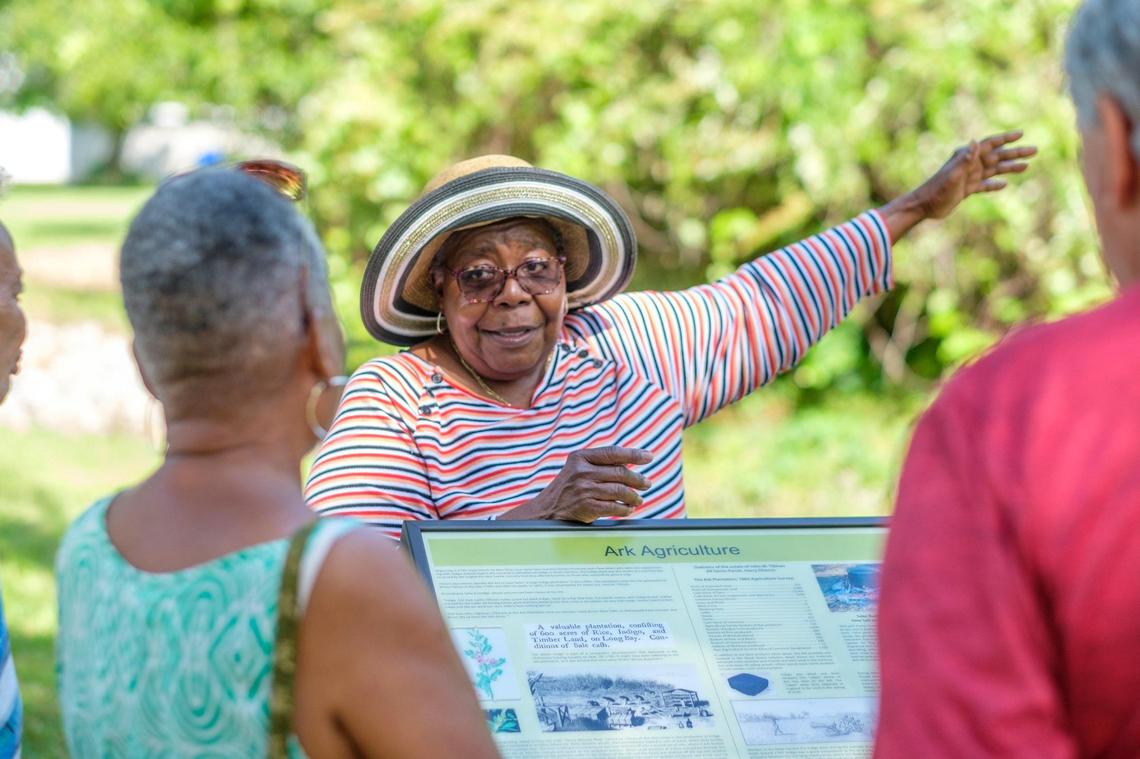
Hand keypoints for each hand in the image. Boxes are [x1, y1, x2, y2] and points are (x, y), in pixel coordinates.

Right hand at [501, 446, 653, 522]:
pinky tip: (628, 510)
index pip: (613, 452)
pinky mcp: (585, 506)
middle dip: (638, 479)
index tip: (649, 457)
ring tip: (638, 500)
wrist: (545, 510)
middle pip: (619, 472)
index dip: (634, 454)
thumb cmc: (568, 488)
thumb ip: (599, 464)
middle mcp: (581, 471)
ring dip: (633, 496)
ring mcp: (583, 489)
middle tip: (647, 484)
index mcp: (580, 457)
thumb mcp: (578, 469)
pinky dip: (624, 509)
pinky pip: (613, 507)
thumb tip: (631, 464)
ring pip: (619, 490)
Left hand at [881, 130, 1037, 239]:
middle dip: (1015, 152)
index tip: (1022, 134)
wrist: (923, 206)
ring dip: (1010, 167)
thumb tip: (973, 141)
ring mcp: (969, 177)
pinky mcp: (966, 190)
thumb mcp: (952, 174)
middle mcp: (969, 165)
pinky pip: (984, 185)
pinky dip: (994, 185)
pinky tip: (1004, 185)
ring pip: (994, 170)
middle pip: (997, 156)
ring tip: (1027, 166)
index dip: (1006, 138)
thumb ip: (964, 159)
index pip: (990, 144)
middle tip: (1035, 150)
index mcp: (966, 157)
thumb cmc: (936, 189)